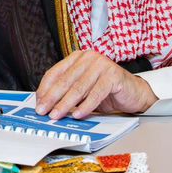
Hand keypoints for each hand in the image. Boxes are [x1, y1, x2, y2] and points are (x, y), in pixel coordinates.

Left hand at [34, 49, 156, 119]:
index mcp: (77, 58)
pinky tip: (78, 115)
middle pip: (65, 80)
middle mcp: (88, 58)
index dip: (45, 89)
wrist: (133, 94)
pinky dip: (85, 106)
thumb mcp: (82, 91)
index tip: (38, 103)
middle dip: (52, 98)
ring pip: (78, 87)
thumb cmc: (106, 92)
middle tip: (43, 111)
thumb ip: (66, 93)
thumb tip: (46, 105)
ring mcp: (101, 64)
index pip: (55, 72)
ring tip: (57, 115)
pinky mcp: (113, 75)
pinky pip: (95, 93)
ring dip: (66, 104)